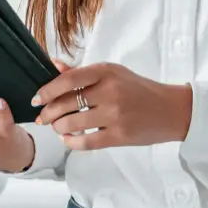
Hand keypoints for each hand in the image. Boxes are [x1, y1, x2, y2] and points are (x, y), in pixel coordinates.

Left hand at [31, 62, 193, 150]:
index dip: (47, 90)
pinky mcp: (120, 136)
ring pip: (72, 124)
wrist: (171, 110)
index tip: (36, 99)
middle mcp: (109, 92)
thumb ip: (82, 72)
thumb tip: (53, 65)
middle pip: (66, 103)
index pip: (68, 80)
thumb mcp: (113, 73)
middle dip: (48, 113)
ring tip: (56, 127)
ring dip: (58, 127)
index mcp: (106, 72)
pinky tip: (67, 139)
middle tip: (42, 118)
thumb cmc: (139, 89)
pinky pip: (86, 142)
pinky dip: (71, 142)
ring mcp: (115, 115)